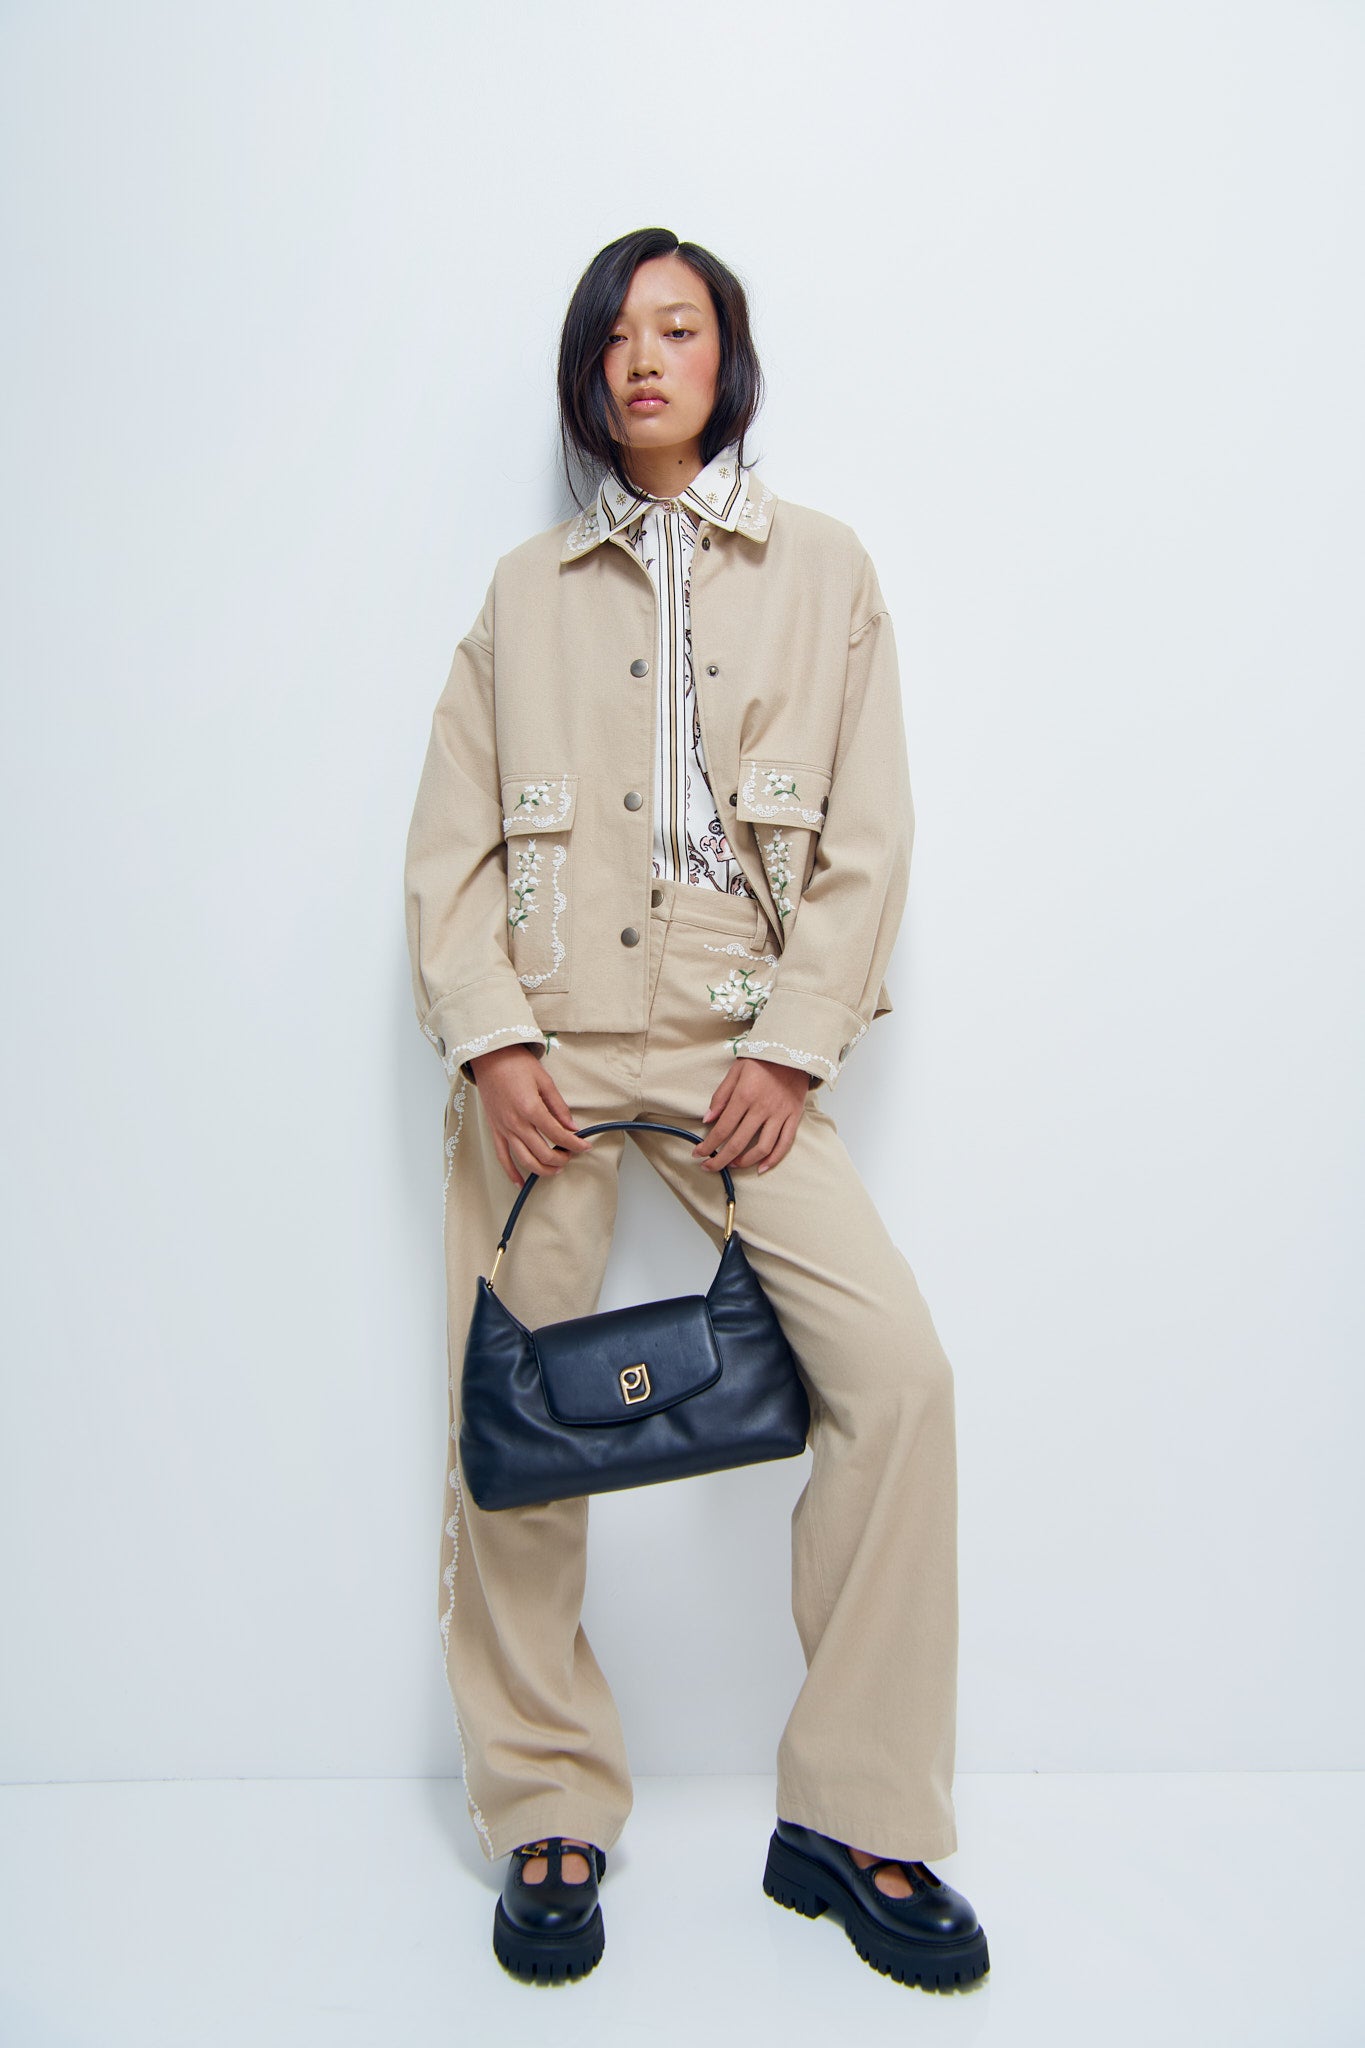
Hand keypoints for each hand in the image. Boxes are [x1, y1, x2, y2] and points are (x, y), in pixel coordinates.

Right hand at [469, 1045, 593, 1187]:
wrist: (489, 1058)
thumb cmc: (517, 1065)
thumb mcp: (545, 1081)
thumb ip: (559, 1107)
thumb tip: (572, 1127)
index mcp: (531, 1108)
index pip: (558, 1134)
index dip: (575, 1144)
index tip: (585, 1146)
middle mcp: (516, 1122)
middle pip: (543, 1152)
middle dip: (561, 1159)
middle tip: (572, 1155)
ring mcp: (504, 1128)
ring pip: (524, 1160)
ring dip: (542, 1169)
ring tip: (556, 1169)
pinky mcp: (495, 1130)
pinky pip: (502, 1157)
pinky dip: (512, 1172)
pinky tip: (520, 1183)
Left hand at [691, 1056, 810, 1175]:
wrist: (793, 1050)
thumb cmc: (762, 1060)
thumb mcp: (735, 1072)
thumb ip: (720, 1096)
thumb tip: (707, 1119)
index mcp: (744, 1096)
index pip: (722, 1128)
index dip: (708, 1145)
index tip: (698, 1154)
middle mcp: (762, 1108)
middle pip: (738, 1143)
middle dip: (720, 1159)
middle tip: (710, 1167)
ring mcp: (780, 1114)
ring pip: (762, 1148)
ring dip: (745, 1162)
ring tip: (733, 1165)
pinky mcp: (794, 1117)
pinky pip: (784, 1143)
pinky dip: (773, 1159)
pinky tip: (761, 1167)